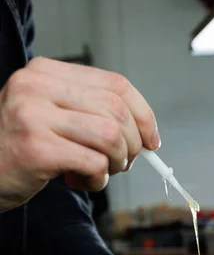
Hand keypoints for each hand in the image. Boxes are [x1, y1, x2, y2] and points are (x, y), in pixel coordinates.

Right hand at [0, 57, 158, 211]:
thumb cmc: (20, 148)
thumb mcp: (50, 115)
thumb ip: (88, 113)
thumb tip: (145, 134)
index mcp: (45, 72)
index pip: (116, 84)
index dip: (143, 115)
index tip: (151, 141)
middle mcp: (38, 87)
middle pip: (117, 111)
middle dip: (132, 145)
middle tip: (122, 164)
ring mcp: (34, 116)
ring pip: (110, 136)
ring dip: (116, 163)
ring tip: (99, 172)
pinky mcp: (37, 149)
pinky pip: (94, 163)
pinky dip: (98, 179)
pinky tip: (80, 182)